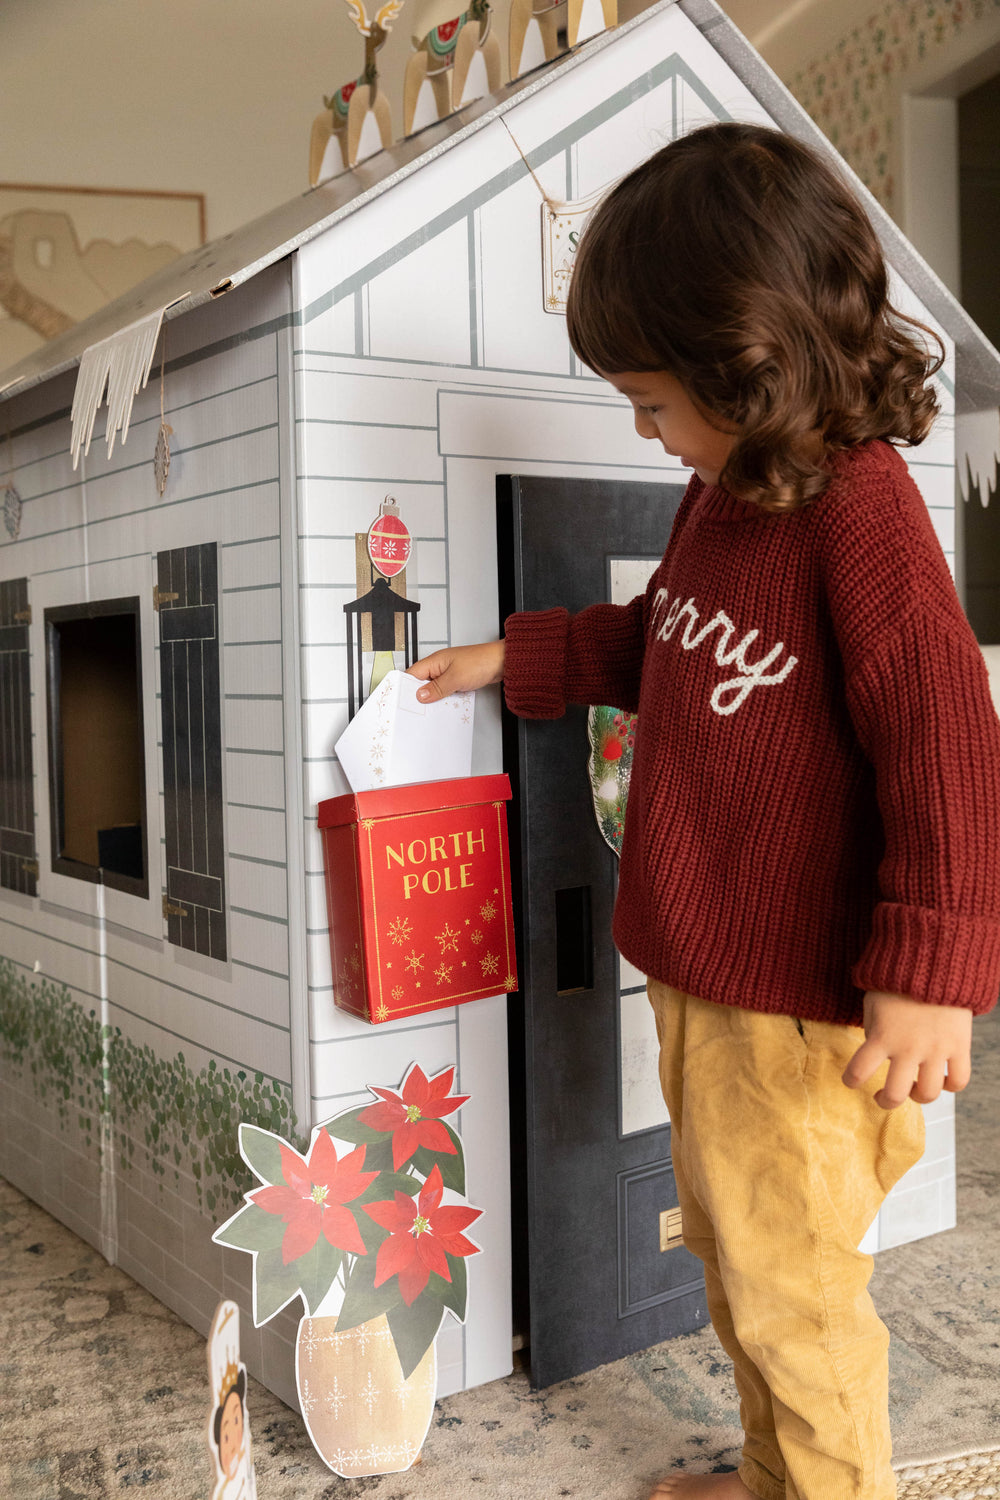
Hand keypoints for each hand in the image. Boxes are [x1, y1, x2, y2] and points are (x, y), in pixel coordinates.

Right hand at [407, 641, 505, 702]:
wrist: (502, 662)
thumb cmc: (481, 662)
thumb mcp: (455, 678)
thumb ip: (437, 688)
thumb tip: (420, 695)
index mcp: (435, 661)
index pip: (412, 674)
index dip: (406, 687)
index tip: (403, 701)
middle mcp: (440, 665)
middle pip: (422, 682)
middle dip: (420, 695)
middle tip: (418, 709)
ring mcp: (449, 672)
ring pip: (435, 687)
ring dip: (434, 697)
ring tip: (432, 708)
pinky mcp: (458, 678)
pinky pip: (446, 689)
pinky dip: (445, 697)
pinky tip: (446, 704)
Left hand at [842, 990, 972, 1109]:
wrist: (935, 961)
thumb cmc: (898, 981)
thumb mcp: (873, 1003)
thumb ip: (873, 1030)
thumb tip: (877, 1053)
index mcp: (882, 1035)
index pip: (858, 1072)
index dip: (850, 1081)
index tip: (851, 1081)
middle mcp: (909, 1048)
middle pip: (895, 1094)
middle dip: (885, 1101)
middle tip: (881, 1095)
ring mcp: (936, 1049)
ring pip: (929, 1093)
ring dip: (917, 1096)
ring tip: (912, 1087)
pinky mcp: (959, 1046)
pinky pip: (959, 1080)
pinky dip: (950, 1085)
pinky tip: (941, 1077)